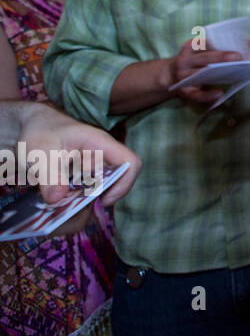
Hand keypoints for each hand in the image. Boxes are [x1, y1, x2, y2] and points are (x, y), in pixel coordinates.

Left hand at [16, 102, 141, 208]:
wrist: (34, 126)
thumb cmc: (40, 132)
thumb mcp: (40, 151)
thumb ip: (48, 174)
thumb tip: (57, 199)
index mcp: (100, 144)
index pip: (130, 163)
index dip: (124, 184)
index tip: (102, 200)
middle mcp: (103, 156)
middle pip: (118, 180)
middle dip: (100, 198)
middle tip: (76, 210)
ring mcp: (95, 165)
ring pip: (103, 188)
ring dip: (87, 202)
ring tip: (64, 208)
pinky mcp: (86, 174)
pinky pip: (90, 190)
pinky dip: (78, 200)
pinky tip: (60, 202)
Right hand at [169, 40, 242, 106]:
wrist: (169, 76)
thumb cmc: (193, 62)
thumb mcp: (199, 51)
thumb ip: (217, 47)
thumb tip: (247, 42)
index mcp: (189, 48)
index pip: (202, 43)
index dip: (217, 43)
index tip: (233, 42)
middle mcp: (184, 61)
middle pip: (203, 58)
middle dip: (220, 57)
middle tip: (237, 56)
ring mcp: (183, 77)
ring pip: (199, 75)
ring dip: (215, 75)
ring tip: (233, 73)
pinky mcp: (184, 91)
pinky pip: (196, 95)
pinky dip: (208, 95)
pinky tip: (219, 94)